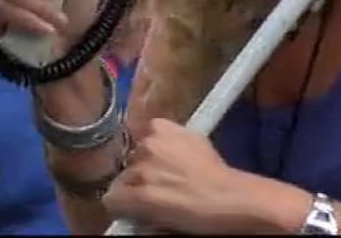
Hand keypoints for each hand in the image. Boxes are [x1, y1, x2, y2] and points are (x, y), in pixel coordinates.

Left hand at [104, 118, 302, 233]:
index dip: (149, 153)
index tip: (158, 164)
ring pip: (121, 180)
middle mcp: (149, 144)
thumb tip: (161, 147)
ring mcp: (142, 170)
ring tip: (152, 201)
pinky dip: (121, 207)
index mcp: (163, 128)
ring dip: (133, 189)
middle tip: (158, 186)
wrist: (228, 198)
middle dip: (140, 172)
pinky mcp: (139, 196)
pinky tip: (137, 212)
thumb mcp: (197, 142)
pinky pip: (113, 200)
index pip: (142, 136)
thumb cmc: (219, 175)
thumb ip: (174, 139)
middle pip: (130, 159)